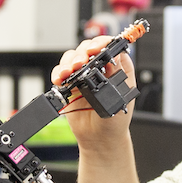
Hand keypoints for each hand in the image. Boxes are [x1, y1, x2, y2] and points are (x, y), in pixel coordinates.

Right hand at [53, 35, 136, 149]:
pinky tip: (60, 79)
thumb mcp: (123, 97)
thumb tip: (116, 55)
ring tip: (68, 72)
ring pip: (72, 58)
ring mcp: (83, 76)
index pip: (109, 46)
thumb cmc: (116, 120)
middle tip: (80, 63)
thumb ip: (119, 76)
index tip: (95, 49)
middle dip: (81, 52)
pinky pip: (61, 73)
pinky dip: (58, 73)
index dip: (101, 43)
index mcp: (117, 67)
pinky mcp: (70, 85)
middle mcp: (99, 68)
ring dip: (68, 62)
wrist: (100, 139)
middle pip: (87, 48)